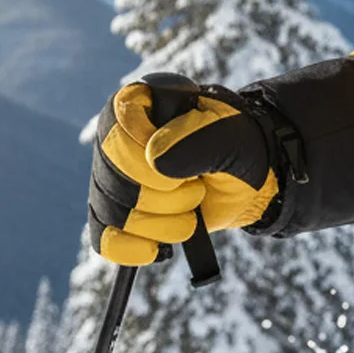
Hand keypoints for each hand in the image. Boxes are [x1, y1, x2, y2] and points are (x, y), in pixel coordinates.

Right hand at [89, 82, 279, 265]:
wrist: (249, 180)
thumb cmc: (240, 147)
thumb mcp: (231, 138)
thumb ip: (197, 141)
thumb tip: (154, 161)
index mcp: (141, 103)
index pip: (117, 128)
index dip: (146, 159)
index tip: (183, 171)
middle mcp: (118, 138)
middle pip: (112, 176)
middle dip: (162, 195)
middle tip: (196, 189)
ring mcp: (114, 177)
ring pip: (110, 210)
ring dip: (160, 222)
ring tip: (191, 211)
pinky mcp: (120, 213)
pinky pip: (105, 237)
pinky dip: (130, 248)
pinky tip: (156, 249)